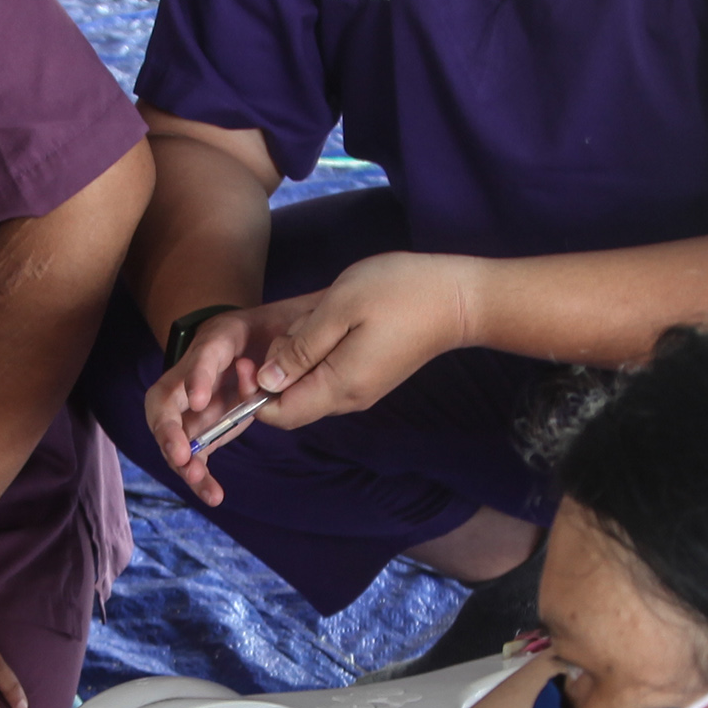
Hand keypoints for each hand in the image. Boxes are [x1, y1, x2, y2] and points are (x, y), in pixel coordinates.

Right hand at [146, 299, 310, 504]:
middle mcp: (190, 378)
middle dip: (169, 431)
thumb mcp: (275, 330)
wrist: (257, 342)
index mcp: (210, 344)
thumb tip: (265, 383)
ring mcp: (191, 407)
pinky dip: (200, 476)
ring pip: (173, 435)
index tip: (200, 401)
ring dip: (182, 460)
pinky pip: (195, 455)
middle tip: (181, 455)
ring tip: (196, 479)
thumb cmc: (265, 338)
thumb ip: (276, 353)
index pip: (198, 360)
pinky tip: (213, 495)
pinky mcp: (202, 430)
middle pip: (164, 404)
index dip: (196, 380)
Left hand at [239, 253, 482, 435]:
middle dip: (278, 365)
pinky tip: (335, 319)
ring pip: (307, 382)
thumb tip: (266, 380)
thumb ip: (301, 348)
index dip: (252, 392)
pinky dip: (318, 348)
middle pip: (289, 399)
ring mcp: (360, 389)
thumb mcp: (340, 309)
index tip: (249, 356)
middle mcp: (348, 399)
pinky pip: (326, 371)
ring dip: (300, 351)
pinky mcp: (368, 375)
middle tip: (301, 322)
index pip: (277, 415)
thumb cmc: (400, 293)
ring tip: (325, 315)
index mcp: (338, 387)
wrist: (458, 298)